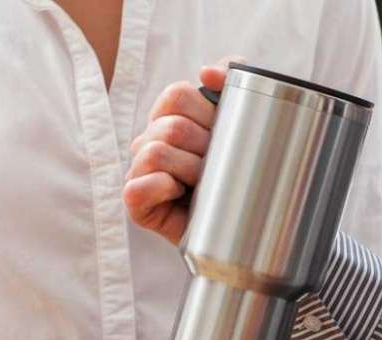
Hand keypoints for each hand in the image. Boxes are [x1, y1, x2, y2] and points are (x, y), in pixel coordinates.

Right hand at [125, 57, 240, 244]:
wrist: (245, 225)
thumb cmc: (240, 173)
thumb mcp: (243, 120)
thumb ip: (232, 80)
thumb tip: (207, 72)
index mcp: (171, 117)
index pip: (177, 95)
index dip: (206, 113)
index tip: (226, 134)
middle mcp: (151, 141)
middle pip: (170, 126)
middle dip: (204, 148)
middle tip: (219, 165)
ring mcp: (140, 172)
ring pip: (155, 153)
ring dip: (189, 169)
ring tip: (205, 184)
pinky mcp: (137, 205)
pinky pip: (136, 188)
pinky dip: (161, 188)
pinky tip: (180, 194)